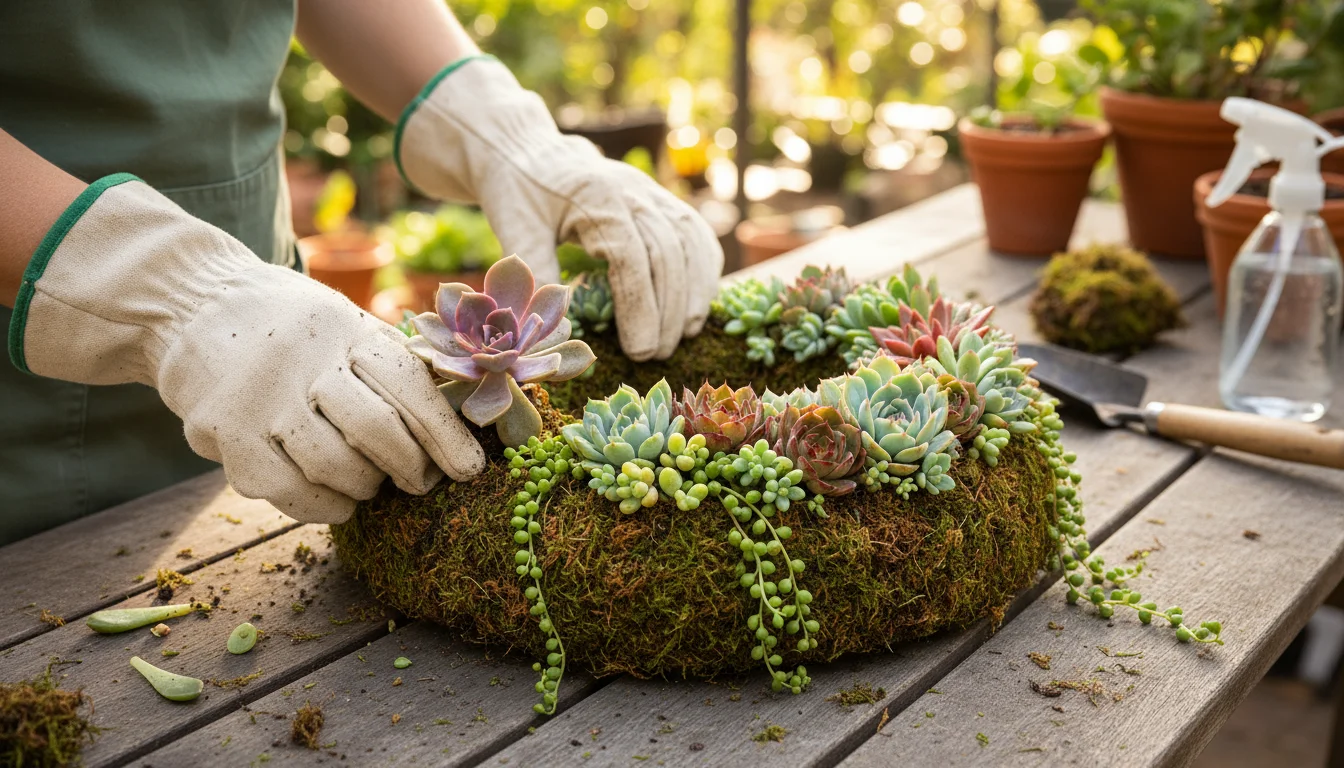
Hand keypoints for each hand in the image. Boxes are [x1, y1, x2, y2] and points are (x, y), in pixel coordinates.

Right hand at [15, 178, 483, 522]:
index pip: (409, 385)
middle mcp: (301, 359)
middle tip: (421, 481)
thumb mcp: (349, 325)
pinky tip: (337, 498)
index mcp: (344, 328)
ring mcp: (258, 397)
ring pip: (333, 466)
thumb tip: (469, 422)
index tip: (471, 469)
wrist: (194, 305)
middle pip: (375, 429)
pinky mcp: (223, 433)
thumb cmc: (298, 330)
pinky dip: (324, 506)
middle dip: (410, 466)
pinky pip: (288, 491)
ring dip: (366, 487)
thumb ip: (398, 366)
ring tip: (373, 482)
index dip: (446, 434)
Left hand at [399, 56, 723, 360]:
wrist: (527, 149)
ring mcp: (650, 192)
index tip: (640, 351)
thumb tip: (557, 333)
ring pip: (689, 241)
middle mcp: (632, 191)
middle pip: (667, 254)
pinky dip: (703, 267)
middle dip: (669, 311)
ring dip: (694, 291)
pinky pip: (694, 232)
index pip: (631, 258)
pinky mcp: (658, 198)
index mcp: (596, 198)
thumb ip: (536, 275)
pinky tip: (699, 301)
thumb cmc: (517, 191)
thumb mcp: (515, 229)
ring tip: (686, 335)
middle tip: (658, 354)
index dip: (641, 308)